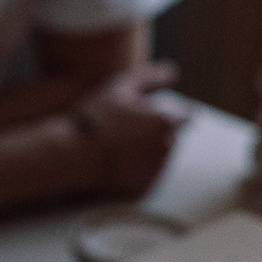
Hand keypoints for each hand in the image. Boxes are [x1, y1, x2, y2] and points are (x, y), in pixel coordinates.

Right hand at [73, 60, 185, 197]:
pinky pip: (148, 175)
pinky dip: (139, 168)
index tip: (156, 110)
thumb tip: (173, 71)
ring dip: (150, 149)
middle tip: (130, 127)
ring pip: (162, 156)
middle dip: (159, 131)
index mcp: (167, 121)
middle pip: (173, 136)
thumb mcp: (121, 87)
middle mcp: (168, 148)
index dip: (175, 110)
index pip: (188, 115)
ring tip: (121, 144)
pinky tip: (117, 161)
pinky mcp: (144, 189)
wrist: (73, 157)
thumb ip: (151, 78)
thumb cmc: (97, 117)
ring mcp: (156, 171)